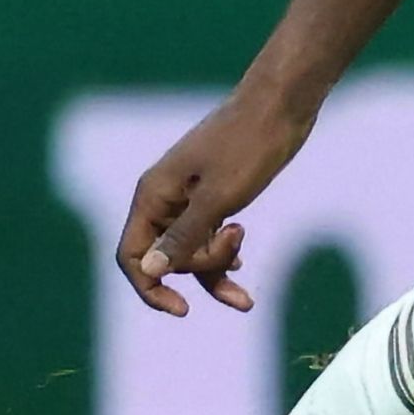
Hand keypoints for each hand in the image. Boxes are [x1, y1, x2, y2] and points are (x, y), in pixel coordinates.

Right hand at [119, 88, 316, 316]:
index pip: (132, 256)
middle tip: (238, 239)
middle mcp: (165, 198)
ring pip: (191, 251)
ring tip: (247, 289)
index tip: (182, 309)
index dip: (150, 287)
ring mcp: (190, 198)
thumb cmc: (248, 146)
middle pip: (167, 256)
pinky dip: (223, 255)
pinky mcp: (214, 196)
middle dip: (201, 265)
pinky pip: (208, 237)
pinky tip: (240, 268)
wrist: (281, 105)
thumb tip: (148, 272)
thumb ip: (182, 237)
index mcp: (153, 194)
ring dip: (216, 271)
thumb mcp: (218, 198)